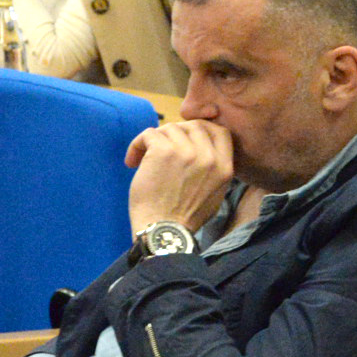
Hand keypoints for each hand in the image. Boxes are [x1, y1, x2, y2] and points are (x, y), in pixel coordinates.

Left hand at [124, 118, 237, 236]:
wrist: (165, 230)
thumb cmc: (185, 218)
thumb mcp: (215, 194)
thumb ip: (213, 170)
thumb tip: (201, 151)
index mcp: (224, 167)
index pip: (221, 132)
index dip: (203, 130)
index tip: (187, 139)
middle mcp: (208, 156)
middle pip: (194, 126)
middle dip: (176, 133)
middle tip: (162, 148)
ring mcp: (186, 151)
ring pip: (169, 128)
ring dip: (155, 141)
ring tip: (144, 159)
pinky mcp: (162, 151)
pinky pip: (148, 134)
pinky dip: (137, 145)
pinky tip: (132, 162)